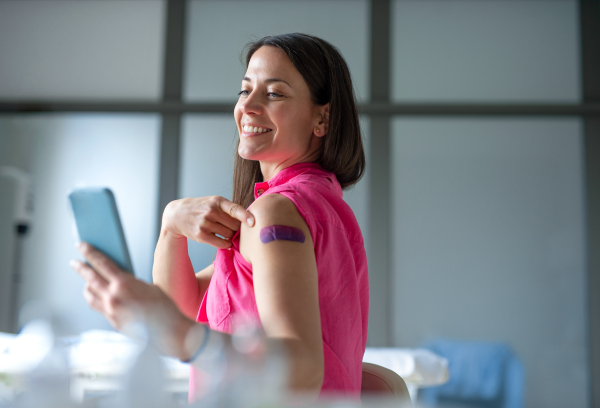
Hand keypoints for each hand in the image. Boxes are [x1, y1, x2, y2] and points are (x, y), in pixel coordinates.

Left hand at [71, 242, 196, 359]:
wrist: (168, 331)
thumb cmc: (164, 308)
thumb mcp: (148, 286)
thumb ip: (130, 282)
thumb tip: (118, 280)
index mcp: (124, 284)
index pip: (102, 263)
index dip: (89, 252)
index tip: (81, 245)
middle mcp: (113, 297)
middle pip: (90, 278)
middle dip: (81, 268)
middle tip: (74, 261)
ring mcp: (111, 311)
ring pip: (90, 294)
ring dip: (87, 285)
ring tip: (86, 280)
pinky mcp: (112, 321)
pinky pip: (98, 306)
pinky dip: (95, 299)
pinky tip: (97, 296)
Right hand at [162, 196, 254, 248]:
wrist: (177, 215)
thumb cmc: (201, 208)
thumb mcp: (213, 202)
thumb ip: (229, 209)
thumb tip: (249, 221)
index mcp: (217, 201)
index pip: (234, 209)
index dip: (245, 216)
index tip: (253, 222)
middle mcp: (211, 211)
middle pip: (234, 225)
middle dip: (239, 229)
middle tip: (239, 231)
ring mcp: (205, 223)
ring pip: (229, 235)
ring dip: (232, 237)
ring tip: (230, 235)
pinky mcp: (201, 235)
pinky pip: (221, 243)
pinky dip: (226, 244)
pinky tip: (226, 242)